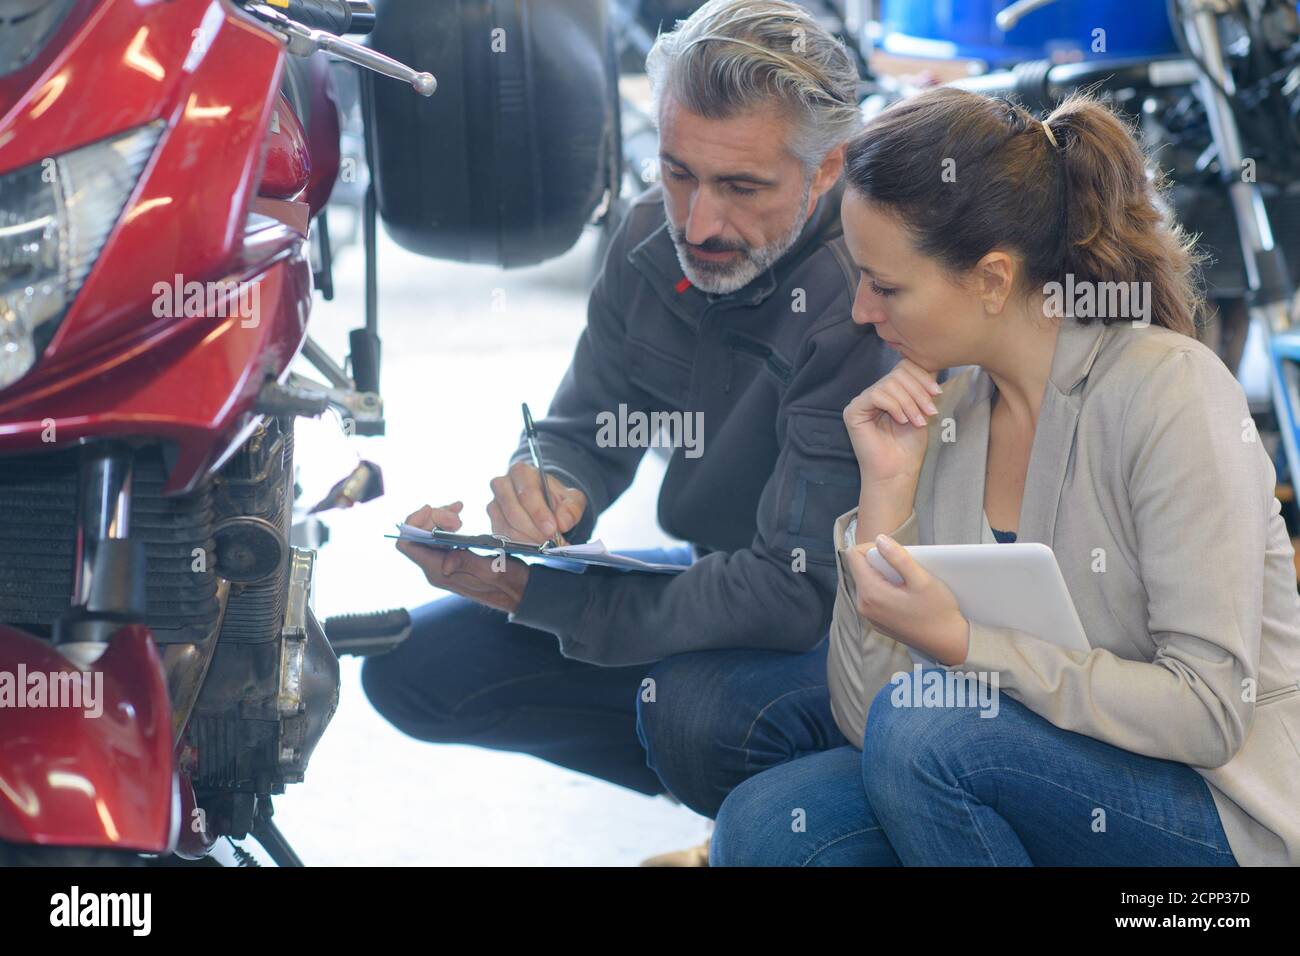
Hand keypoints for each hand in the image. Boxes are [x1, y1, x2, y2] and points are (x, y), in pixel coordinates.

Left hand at [396, 503, 529, 612]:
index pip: (408, 545)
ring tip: (459, 511)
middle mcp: (436, 569)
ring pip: (427, 533)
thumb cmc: (510, 583)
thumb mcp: (493, 571)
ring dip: (440, 517)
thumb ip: (467, 564)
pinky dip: (445, 523)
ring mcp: (441, 564)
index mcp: (440, 572)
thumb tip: (444, 563)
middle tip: (458, 513)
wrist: (520, 591)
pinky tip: (459, 515)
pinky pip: (438, 537)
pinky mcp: (450, 559)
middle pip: (417, 535)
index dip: (412, 523)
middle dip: (433, 517)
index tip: (432, 508)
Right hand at [488, 462, 587, 543]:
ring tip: (545, 546)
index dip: (539, 513)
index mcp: (522, 472)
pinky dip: (519, 545)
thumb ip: (571, 509)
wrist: (545, 504)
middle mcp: (503, 485)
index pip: (526, 493)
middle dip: (533, 530)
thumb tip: (563, 522)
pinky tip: (534, 547)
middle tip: (550, 542)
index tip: (552, 529)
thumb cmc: (556, 498)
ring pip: (506, 526)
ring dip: (527, 540)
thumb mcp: (572, 499)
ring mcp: (494, 504)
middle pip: (513, 511)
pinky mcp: (493, 521)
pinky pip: (502, 537)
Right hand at [843, 358, 942, 485]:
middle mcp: (874, 392)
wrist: (898, 472)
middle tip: (930, 411)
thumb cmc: (909, 445)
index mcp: (890, 390)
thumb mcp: (922, 408)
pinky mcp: (853, 411)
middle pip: (898, 373)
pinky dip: (894, 406)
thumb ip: (922, 386)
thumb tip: (932, 361)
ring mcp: (862, 401)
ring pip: (889, 384)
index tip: (937, 393)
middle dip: (918, 391)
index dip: (922, 376)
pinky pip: (876, 395)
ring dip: (910, 402)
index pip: (904, 367)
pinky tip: (901, 420)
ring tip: (918, 420)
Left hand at [843, 533, 969, 665]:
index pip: (854, 556)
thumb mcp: (922, 579)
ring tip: (907, 581)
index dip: (871, 546)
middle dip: (880, 561)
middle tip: (905, 566)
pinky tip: (906, 596)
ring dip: (884, 575)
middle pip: (861, 569)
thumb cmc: (939, 611)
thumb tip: (879, 539)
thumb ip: (898, 557)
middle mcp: (864, 606)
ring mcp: (870, 617)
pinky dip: (886, 590)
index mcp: (871, 593)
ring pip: (868, 583)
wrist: (949, 642)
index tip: (892, 550)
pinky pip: (874, 598)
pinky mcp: (878, 622)